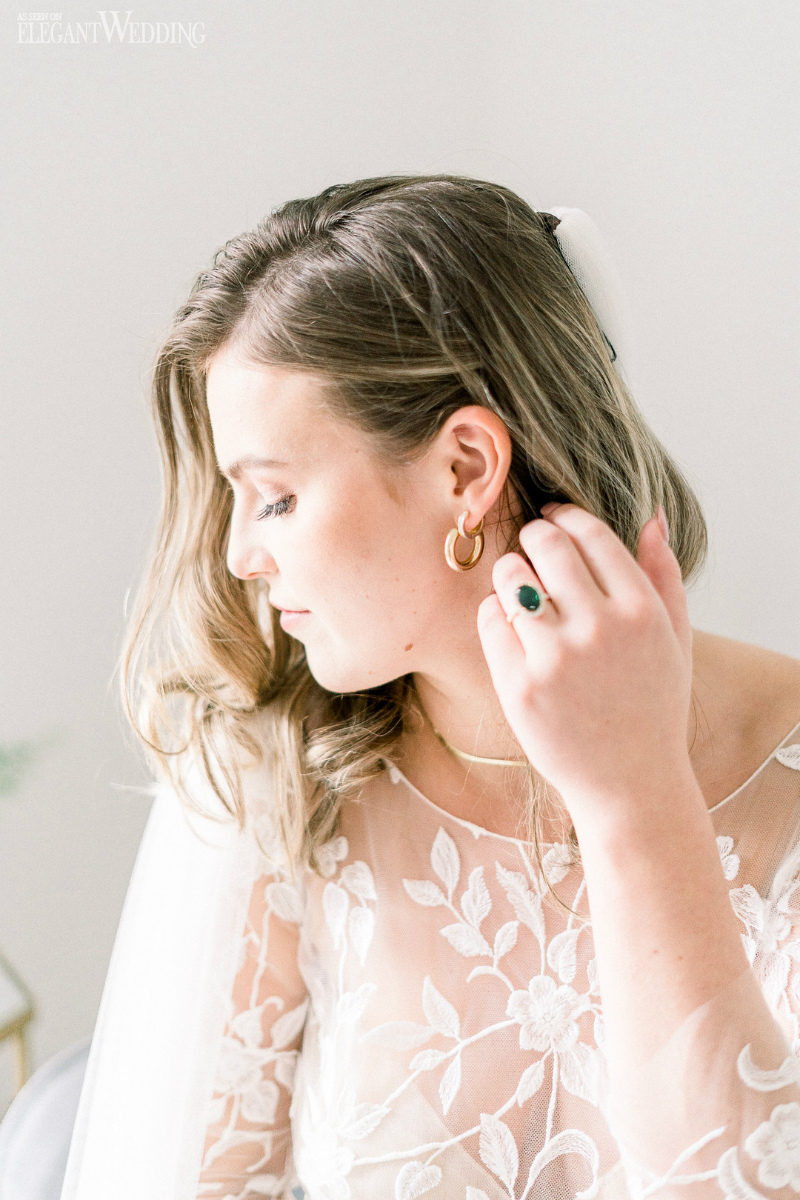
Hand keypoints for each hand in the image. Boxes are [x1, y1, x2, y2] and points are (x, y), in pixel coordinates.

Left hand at [477, 503, 693, 821]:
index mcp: (641, 612)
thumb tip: (650, 517)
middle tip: (532, 543)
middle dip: (535, 536)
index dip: (566, 516)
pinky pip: (489, 619)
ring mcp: (555, 659)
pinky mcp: (519, 686)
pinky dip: (494, 612)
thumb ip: (664, 574)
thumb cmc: (653, 707)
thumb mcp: (675, 640)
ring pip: (511, 577)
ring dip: (511, 571)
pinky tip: (510, 623)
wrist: (629, 782)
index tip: (554, 517)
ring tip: (520, 586)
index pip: (591, 534)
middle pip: (547, 546)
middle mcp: (598, 630)